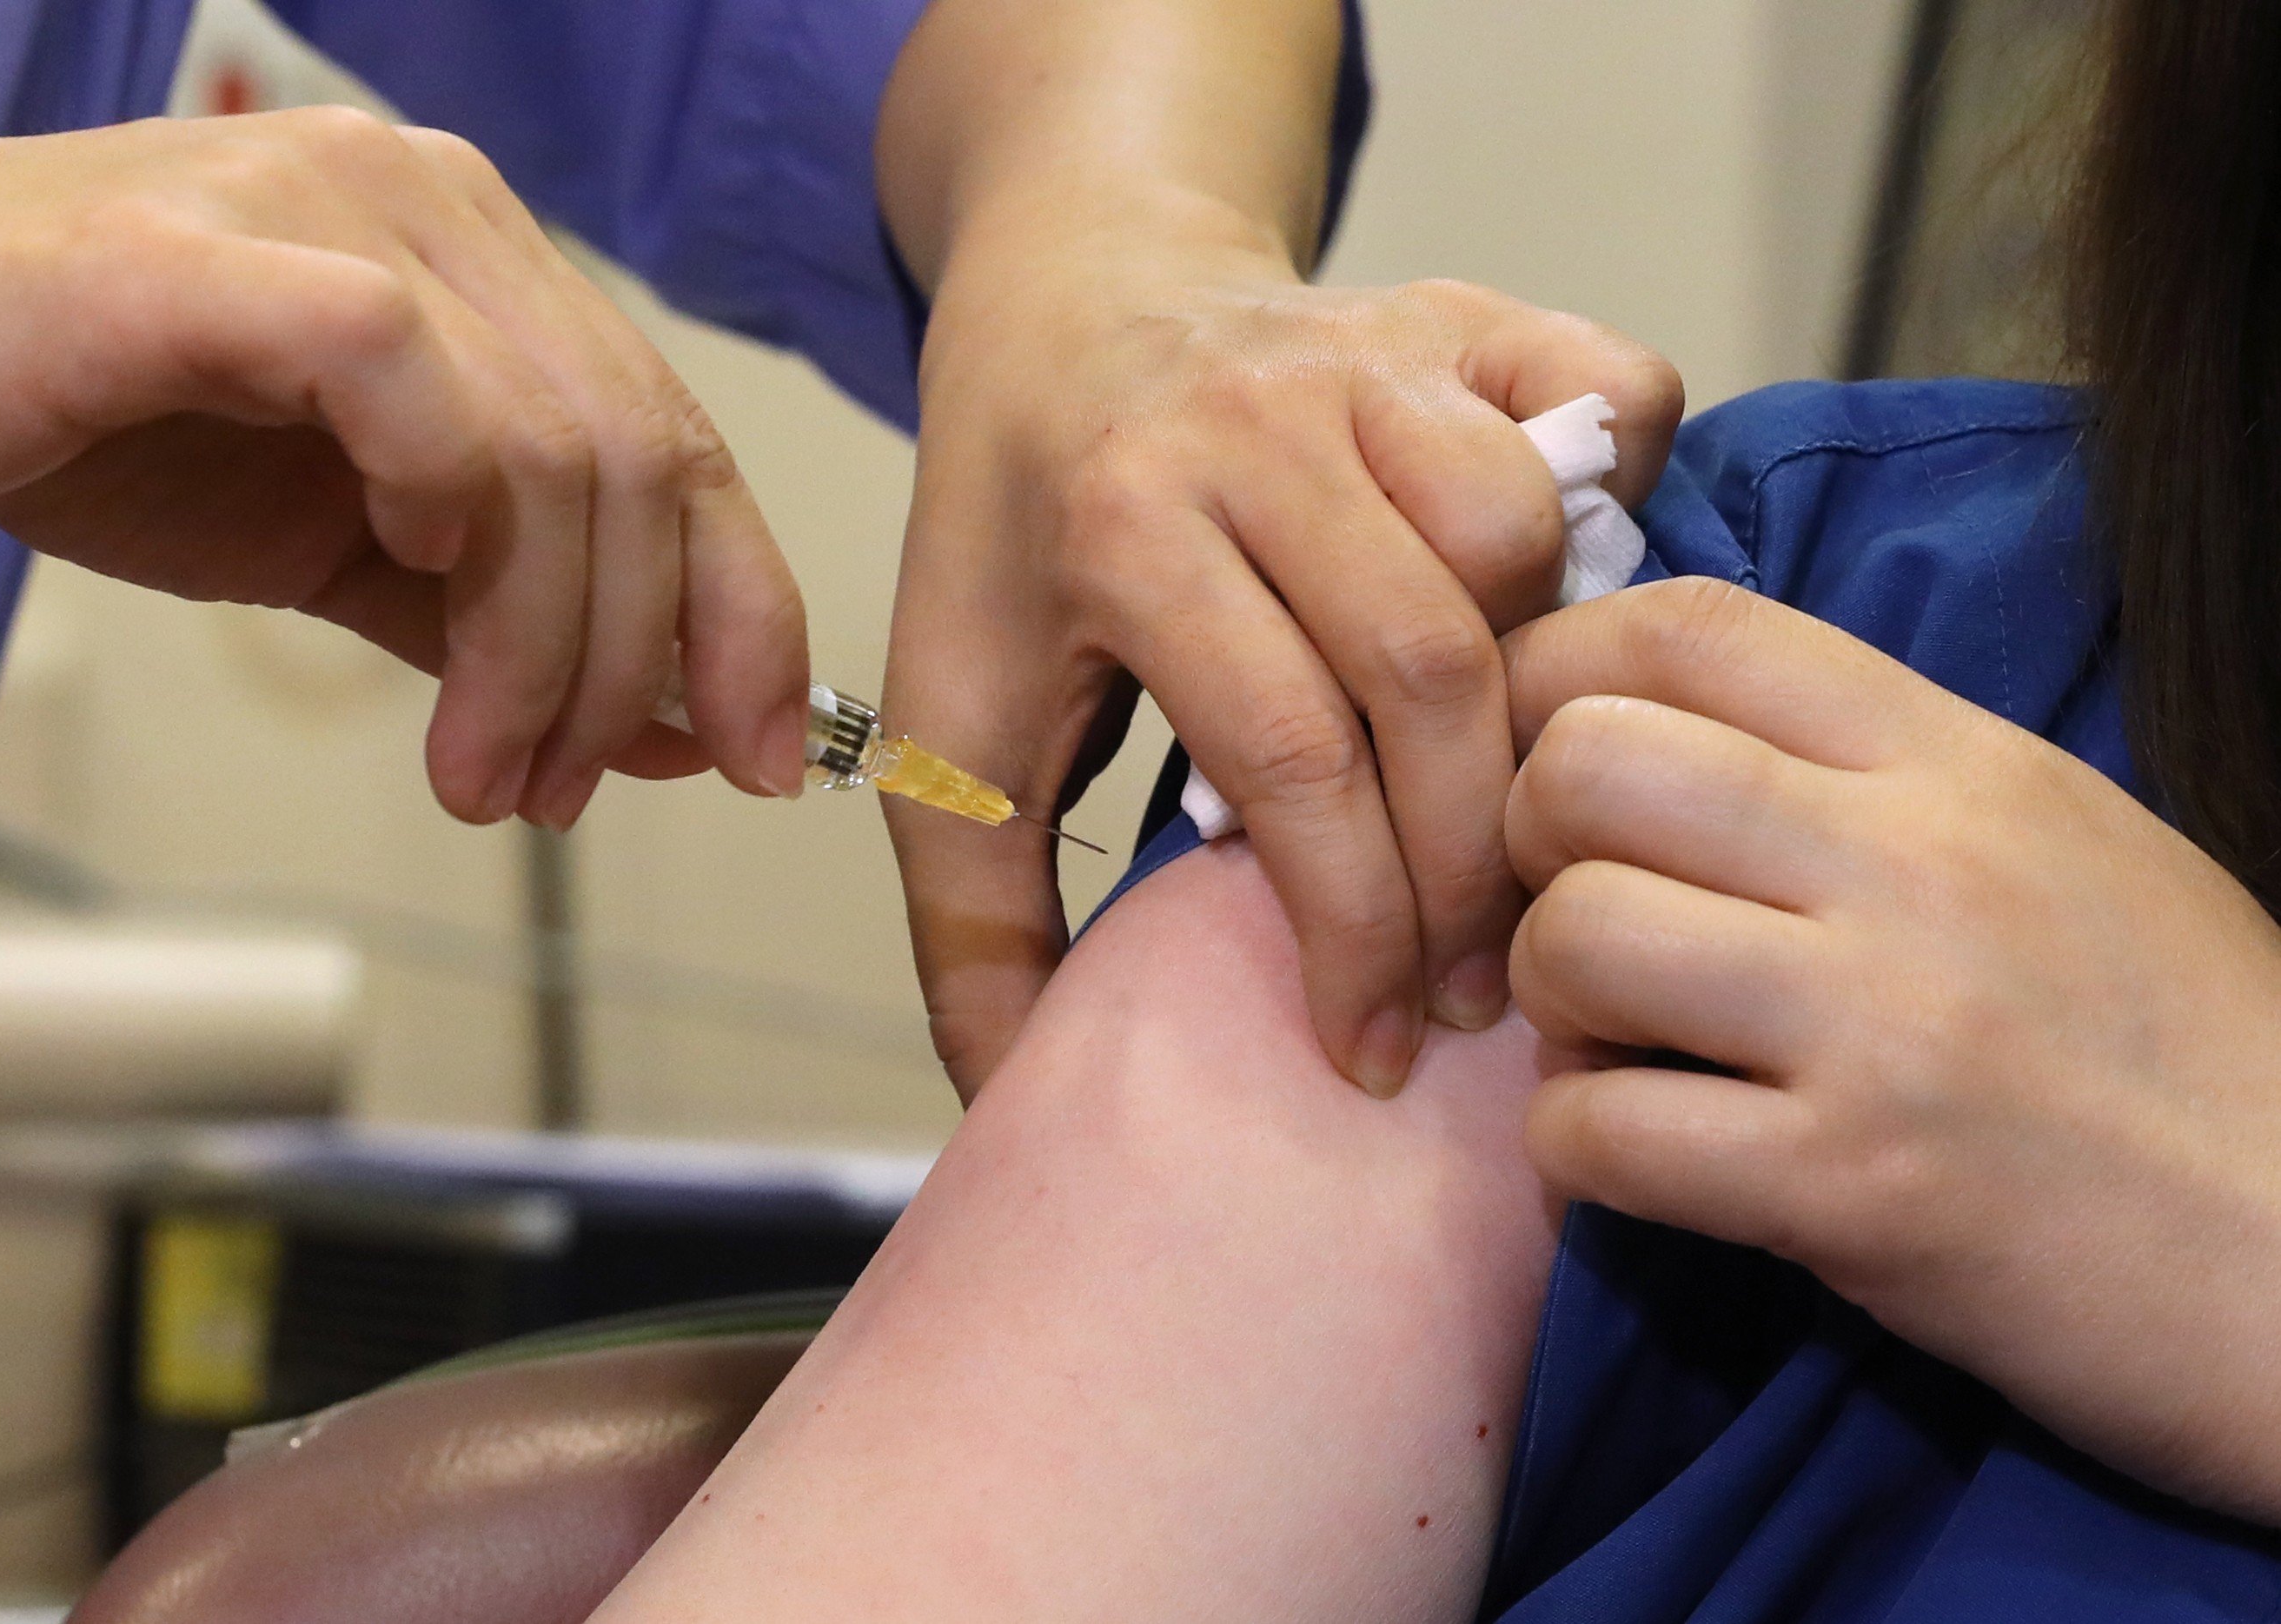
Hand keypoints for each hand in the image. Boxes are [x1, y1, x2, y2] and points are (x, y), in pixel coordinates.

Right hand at [0, 115, 808, 823]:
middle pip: (644, 457)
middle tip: (563, 792)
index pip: (676, 439)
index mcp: (476, 262)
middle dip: (639, 665)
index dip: (744, 610)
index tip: (765, 757)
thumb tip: (667, 724)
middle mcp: (431, 207)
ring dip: (547, 654)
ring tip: (486, 774)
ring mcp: (332, 212)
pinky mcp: (223, 257)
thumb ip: (490, 619)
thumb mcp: (328, 543)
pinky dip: (453, 520)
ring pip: (552, 449)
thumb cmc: (72, 420)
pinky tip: (414, 595)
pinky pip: (411, 383)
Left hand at [885, 200, 1678, 1096]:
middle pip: (1428, 672)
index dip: (1351, 928)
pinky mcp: (1465, 313)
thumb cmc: (1017, 536)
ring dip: (1538, 701)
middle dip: (1468, 867)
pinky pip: (1611, 398)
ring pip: (1521, 547)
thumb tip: (1016, 1096)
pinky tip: (1565, 610)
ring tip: (1499, 816)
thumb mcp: (951, 719)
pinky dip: (1623, 501)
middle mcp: (1259, 420)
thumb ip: (974, 914)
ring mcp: (1375, 351)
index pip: (1290, 753)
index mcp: (1125, 522)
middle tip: (1472, 990)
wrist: (1072, 309)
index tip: (1373, 1049)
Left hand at [1501, 577, 2280, 1522]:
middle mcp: (1915, 863)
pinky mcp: (1850, 1190)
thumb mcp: (2058, 843)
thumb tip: (1663, 731)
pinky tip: (1634, 1157)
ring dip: (1547, 1002)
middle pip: (1586, 763)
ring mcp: (1882, 1026)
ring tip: (1614, 1045)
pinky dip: (1574, 1148)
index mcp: (1962, 761)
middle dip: (1525, 843)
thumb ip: (1872, 773)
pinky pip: (1598, 1129)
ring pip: (1573, 933)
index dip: (1559, 668)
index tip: (1539, 748)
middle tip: (1572, 918)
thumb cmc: (2178, 1051)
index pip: (1691, 625)